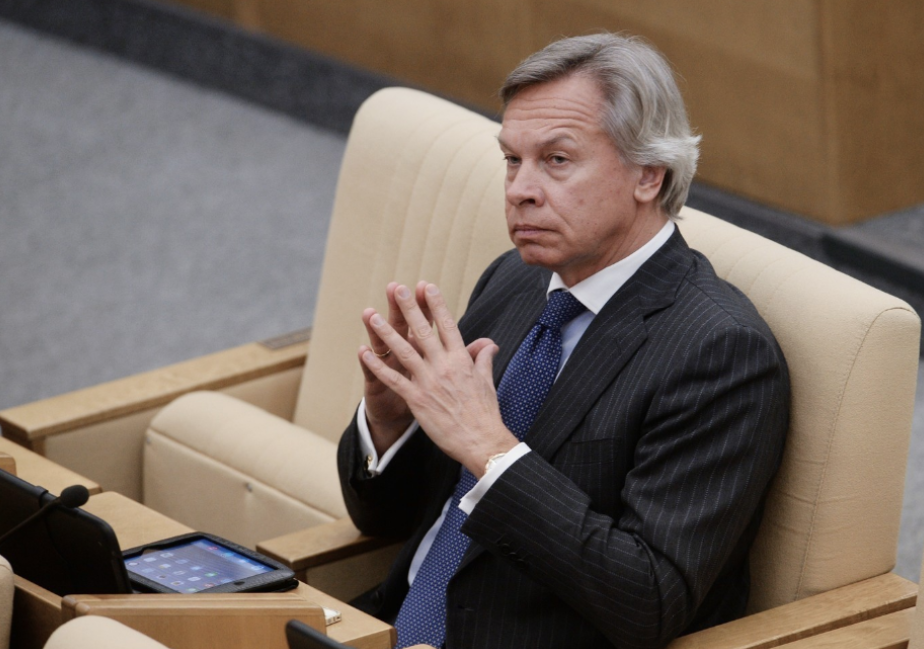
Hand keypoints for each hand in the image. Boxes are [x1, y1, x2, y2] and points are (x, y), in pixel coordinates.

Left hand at [360, 283, 517, 477]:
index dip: (436, 305)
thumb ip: (483, 358)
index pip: (448, 326)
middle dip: (408, 309)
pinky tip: (364, 353)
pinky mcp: (417, 399)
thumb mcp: (486, 381)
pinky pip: (393, 379)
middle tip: (397, 289)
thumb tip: (489, 343)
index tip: (427, 287)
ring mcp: (428, 382)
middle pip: (423, 332)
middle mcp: (444, 366)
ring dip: (386, 332)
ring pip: (403, 351)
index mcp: (461, 360)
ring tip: (372, 315)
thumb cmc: (485, 413)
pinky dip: (377, 366)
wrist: (481, 441)